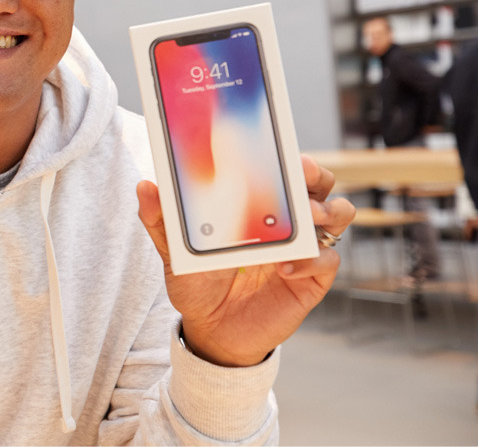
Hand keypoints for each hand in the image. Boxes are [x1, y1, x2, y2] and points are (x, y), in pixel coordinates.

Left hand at [136, 154, 355, 366]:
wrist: (211, 329)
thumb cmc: (197, 282)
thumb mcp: (175, 251)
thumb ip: (160, 220)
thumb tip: (146, 187)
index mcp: (257, 205)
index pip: (284, 171)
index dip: (292, 158)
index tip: (287, 152)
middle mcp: (286, 222)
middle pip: (320, 186)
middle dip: (317, 175)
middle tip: (303, 177)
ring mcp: (303, 249)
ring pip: (337, 216)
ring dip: (328, 211)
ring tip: (307, 218)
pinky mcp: (311, 280)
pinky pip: (327, 261)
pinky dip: (312, 259)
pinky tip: (284, 267)